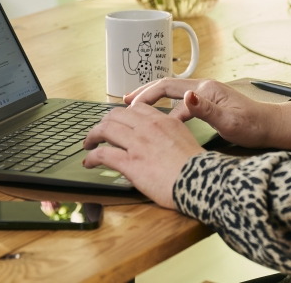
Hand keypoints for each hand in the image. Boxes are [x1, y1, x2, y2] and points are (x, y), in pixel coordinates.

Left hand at [83, 103, 202, 208]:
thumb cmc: (198, 167)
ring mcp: (138, 144)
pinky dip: (92, 157)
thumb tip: (158, 139)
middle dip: (104, 122)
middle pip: (116, 115)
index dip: (122, 114)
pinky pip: (103, 154)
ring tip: (88, 143)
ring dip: (92, 136)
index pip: (136, 108)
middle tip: (99, 131)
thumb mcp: (184, 138)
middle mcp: (148, 127)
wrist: (202, 182)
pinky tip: (89, 162)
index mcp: (162, 120)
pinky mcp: (130, 163)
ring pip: (105, 129)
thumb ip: (167, 133)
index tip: (117, 121)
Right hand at [125, 78, 290, 149]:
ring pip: (173, 94)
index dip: (147, 94)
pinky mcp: (209, 103)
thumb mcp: (229, 122)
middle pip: (166, 86)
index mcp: (204, 89)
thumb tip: (187, 97)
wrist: (271, 127)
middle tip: (125, 102)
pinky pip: (182, 103)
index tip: (131, 104)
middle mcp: (203, 88)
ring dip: (155, 101)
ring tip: (138, 111)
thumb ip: (206, 110)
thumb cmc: (253, 126)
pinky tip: (163, 121)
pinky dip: (168, 110)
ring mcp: (205, 94)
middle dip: (145, 93)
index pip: (168, 86)